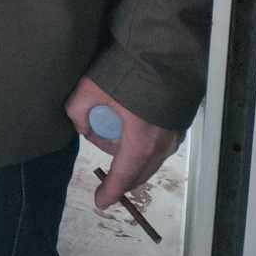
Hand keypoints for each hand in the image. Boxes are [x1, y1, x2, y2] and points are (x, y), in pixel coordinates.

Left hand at [65, 76, 181, 209]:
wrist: (163, 53)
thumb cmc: (126, 73)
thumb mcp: (89, 89)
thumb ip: (77, 111)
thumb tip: (79, 126)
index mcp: (140, 143)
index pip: (123, 176)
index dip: (110, 191)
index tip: (100, 202)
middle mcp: (161, 145)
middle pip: (139, 173)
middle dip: (122, 178)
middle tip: (106, 180)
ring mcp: (174, 136)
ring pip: (151, 161)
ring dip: (132, 161)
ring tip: (114, 148)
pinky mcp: (178, 125)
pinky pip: (159, 148)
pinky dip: (144, 149)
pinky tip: (132, 136)